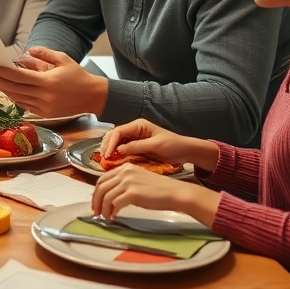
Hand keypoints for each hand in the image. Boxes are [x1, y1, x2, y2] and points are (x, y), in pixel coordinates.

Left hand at [0, 47, 107, 117]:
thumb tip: (26, 52)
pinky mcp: (45, 114)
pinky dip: (15, 97)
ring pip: (17, 98)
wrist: (93, 97)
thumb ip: (43, 54)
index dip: (1, 73)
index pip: (18, 77)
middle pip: (14, 89)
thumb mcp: (62, 59)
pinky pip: (25, 105)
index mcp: (48, 82)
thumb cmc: (77, 76)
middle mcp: (44, 97)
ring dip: (3, 89)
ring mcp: (44, 108)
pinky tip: (7, 90)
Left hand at [92, 163, 219, 226]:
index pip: (102, 179)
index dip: (96, 192)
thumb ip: (124, 183)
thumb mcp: (138, 180)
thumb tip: (110, 195)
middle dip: (96, 201)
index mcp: (125, 167)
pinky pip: (115, 203)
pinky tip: (114, 217)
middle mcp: (124, 172)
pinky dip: (112, 211)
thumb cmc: (159, 190)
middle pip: (101, 187)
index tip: (96, 203)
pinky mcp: (132, 193)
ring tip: (105, 217)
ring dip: (103, 209)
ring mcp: (128, 181)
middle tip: (96, 213)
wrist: (175, 193)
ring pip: (106, 196)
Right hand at [99, 119, 218, 170]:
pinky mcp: (136, 147)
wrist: (186, 151)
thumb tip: (119, 151)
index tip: (108, 154)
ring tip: (105, 161)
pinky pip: (123, 150)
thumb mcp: (156, 145)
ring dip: (110, 150)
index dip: (110, 142)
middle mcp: (134, 130)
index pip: (119, 131)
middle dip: (107, 145)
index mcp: (138, 125)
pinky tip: (113, 162)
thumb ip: (137, 146)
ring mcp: (134, 139)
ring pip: (116, 143)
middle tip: (103, 158)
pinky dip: (116, 156)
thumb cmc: (173, 145)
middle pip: (114, 135)